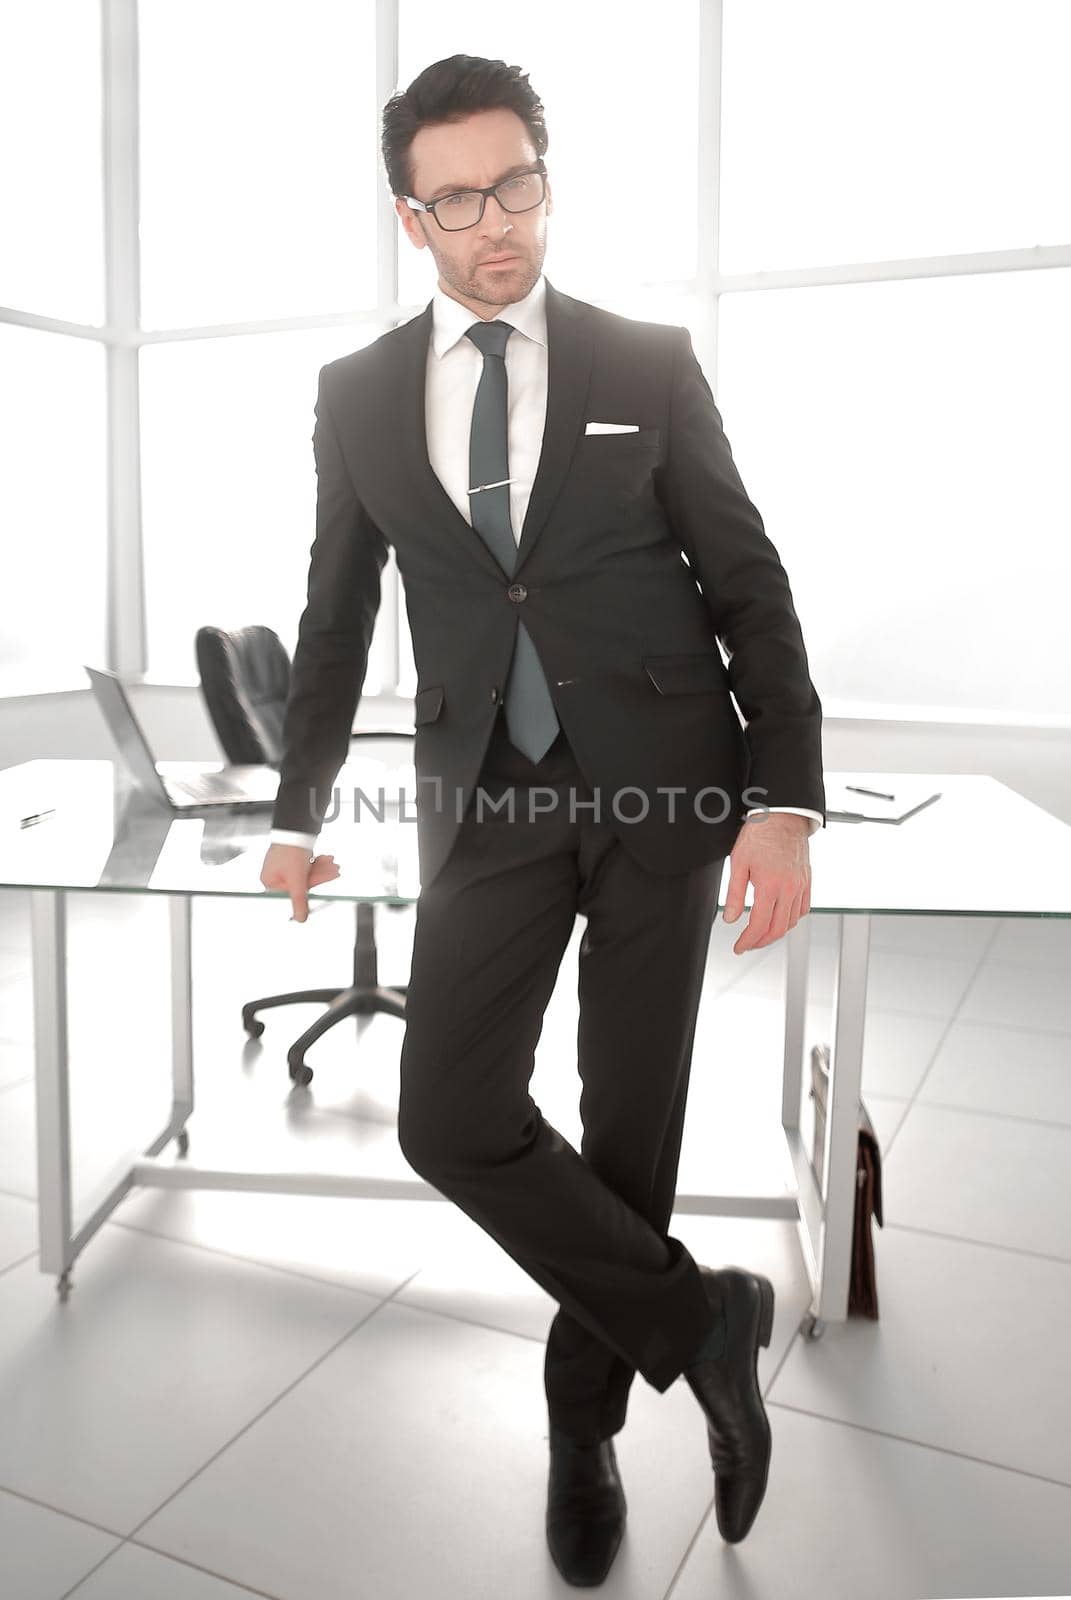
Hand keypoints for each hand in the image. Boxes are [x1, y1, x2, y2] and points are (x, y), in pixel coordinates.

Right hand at [259, 842, 340, 922]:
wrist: (295, 826)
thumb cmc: (290, 850)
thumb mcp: (297, 878)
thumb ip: (299, 900)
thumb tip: (300, 920)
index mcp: (270, 882)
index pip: (292, 894)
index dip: (308, 893)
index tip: (323, 891)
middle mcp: (275, 875)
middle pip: (301, 883)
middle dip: (320, 877)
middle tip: (336, 872)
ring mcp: (285, 867)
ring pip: (307, 874)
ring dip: (322, 870)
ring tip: (334, 865)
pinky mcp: (293, 860)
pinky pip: (307, 867)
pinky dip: (318, 864)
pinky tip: (327, 859)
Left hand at [722, 813, 811, 953]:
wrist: (782, 817)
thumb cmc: (760, 835)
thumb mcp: (738, 863)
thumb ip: (735, 894)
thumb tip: (731, 918)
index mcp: (770, 885)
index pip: (759, 925)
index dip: (747, 941)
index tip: (739, 947)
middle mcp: (789, 888)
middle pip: (777, 929)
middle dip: (760, 942)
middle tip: (748, 944)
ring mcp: (800, 886)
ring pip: (791, 922)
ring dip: (776, 933)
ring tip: (761, 934)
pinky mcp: (807, 881)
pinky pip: (803, 909)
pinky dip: (791, 920)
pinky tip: (780, 919)